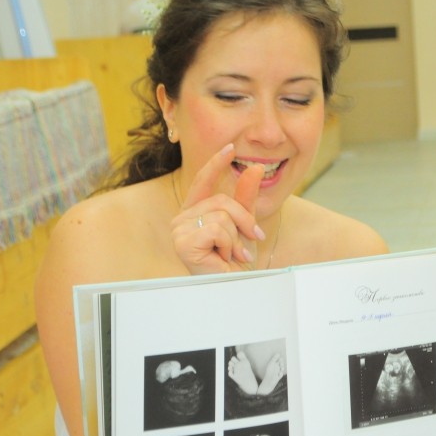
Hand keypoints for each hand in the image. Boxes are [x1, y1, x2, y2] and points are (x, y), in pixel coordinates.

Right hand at [171, 143, 265, 273]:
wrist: (235, 288)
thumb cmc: (235, 263)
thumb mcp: (244, 225)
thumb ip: (246, 198)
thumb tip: (256, 168)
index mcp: (194, 212)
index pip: (203, 181)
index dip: (215, 163)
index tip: (230, 147)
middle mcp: (182, 219)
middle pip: (221, 200)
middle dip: (243, 221)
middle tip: (248, 243)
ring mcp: (179, 230)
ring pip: (221, 215)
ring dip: (236, 239)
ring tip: (231, 255)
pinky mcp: (182, 242)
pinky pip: (217, 229)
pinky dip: (228, 245)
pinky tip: (223, 260)